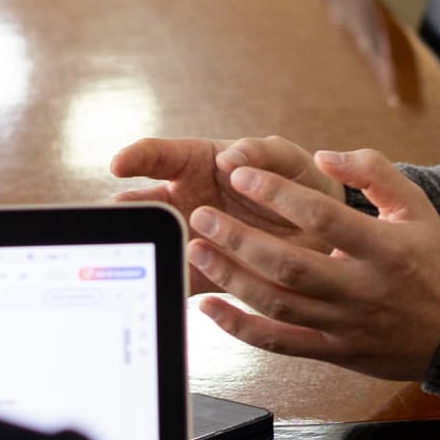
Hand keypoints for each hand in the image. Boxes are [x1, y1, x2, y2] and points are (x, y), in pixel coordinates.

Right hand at [110, 135, 340, 293]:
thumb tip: (229, 158)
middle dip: (125, 211)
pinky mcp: (206, 272)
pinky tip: (166, 286)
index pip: (157, 156)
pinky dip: (172, 283)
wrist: (326, 232)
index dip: (136, 157)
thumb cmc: (300, 184)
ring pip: (156, 243)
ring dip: (147, 247)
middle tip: (113, 218)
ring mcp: (192, 237)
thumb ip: (260, 152)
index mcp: (197, 164)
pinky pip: (181, 279)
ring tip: (134, 252)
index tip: (119, 164)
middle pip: (144, 205)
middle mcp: (186, 201)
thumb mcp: (285, 158)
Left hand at [185, 148, 439, 381]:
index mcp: (385, 248)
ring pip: (278, 305)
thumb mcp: (417, 207)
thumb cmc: (433, 263)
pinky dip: (239, 328)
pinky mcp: (334, 352)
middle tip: (201, 217)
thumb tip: (324, 155)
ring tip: (198, 251)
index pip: (323, 217)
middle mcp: (362, 289)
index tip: (240, 175)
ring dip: (231, 278)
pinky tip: (210, 306)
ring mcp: (345, 325)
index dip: (277, 194)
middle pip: (289, 266)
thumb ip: (375, 171)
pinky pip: (279, 343)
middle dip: (239, 239)